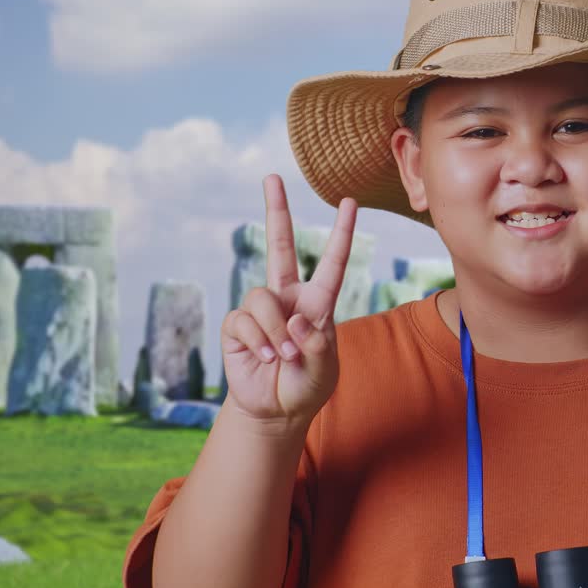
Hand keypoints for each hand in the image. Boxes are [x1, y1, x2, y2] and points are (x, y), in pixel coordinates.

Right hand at [220, 174, 356, 423]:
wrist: (277, 410)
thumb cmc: (307, 385)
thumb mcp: (324, 368)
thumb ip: (315, 344)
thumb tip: (295, 321)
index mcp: (318, 302)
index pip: (332, 262)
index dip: (341, 232)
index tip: (349, 201)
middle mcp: (288, 298)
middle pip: (280, 246)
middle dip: (276, 210)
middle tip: (271, 176)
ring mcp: (261, 310)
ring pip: (260, 298)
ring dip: (273, 331)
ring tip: (283, 357)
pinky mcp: (237, 326)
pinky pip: (243, 321)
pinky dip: (257, 342)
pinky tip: (265, 359)